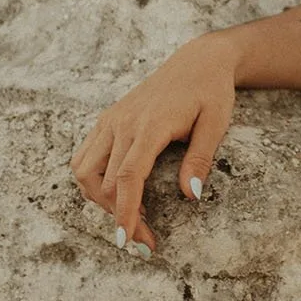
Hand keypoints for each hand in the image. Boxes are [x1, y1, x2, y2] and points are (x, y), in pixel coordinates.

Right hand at [69, 32, 238, 255]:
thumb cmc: (210, 92)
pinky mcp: (107, 120)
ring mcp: (111, 120)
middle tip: (144, 239)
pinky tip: (116, 192)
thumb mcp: (216, 124)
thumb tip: (191, 195)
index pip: (127, 177)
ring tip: (128, 215)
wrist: (198, 60)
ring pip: (84, 170)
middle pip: (103, 181)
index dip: (125, 212)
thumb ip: (200, 159)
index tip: (129, 240)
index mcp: (150, 125)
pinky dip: (93, 181)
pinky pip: (85, 156)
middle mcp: (123, 123)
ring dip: (99, 199)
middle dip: (118, 216)